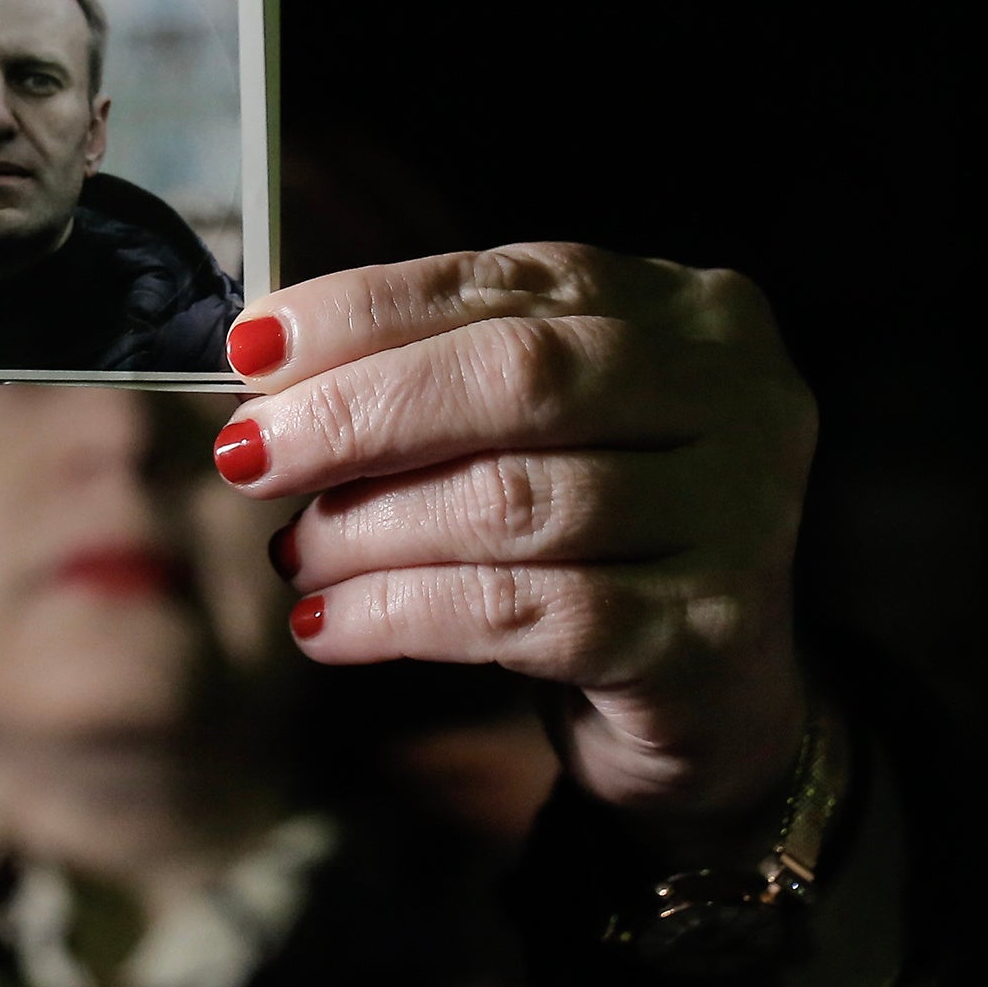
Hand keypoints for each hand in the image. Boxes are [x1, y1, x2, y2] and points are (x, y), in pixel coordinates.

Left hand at [217, 244, 817, 842]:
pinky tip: (329, 626)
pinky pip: (518, 614)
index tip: (252, 346)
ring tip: (295, 551)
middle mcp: (737, 399)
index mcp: (689, 313)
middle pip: (517, 380)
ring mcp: (737, 519)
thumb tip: (267, 362)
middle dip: (358, 413)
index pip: (506, 287)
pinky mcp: (702, 639)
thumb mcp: (540, 428)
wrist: (715, 699)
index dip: (368, 311)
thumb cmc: (598, 535)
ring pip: (509, 503)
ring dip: (367, 529)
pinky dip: (399, 614)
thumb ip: (438, 372)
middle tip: (250, 455)